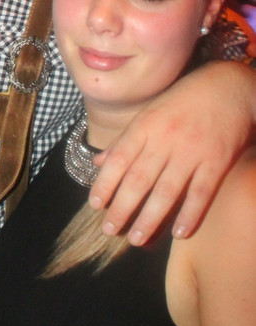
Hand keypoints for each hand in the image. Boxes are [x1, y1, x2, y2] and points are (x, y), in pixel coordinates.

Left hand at [89, 61, 255, 244]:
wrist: (229, 87)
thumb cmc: (184, 100)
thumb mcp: (149, 112)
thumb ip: (124, 140)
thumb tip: (97, 164)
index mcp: (146, 126)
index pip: (119, 159)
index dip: (105, 183)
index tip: (95, 205)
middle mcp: (166, 139)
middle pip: (139, 179)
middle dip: (122, 207)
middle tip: (109, 230)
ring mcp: (192, 151)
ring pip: (167, 191)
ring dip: (150, 219)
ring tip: (136, 239)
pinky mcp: (217, 161)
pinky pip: (202, 192)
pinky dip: (190, 214)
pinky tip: (179, 233)